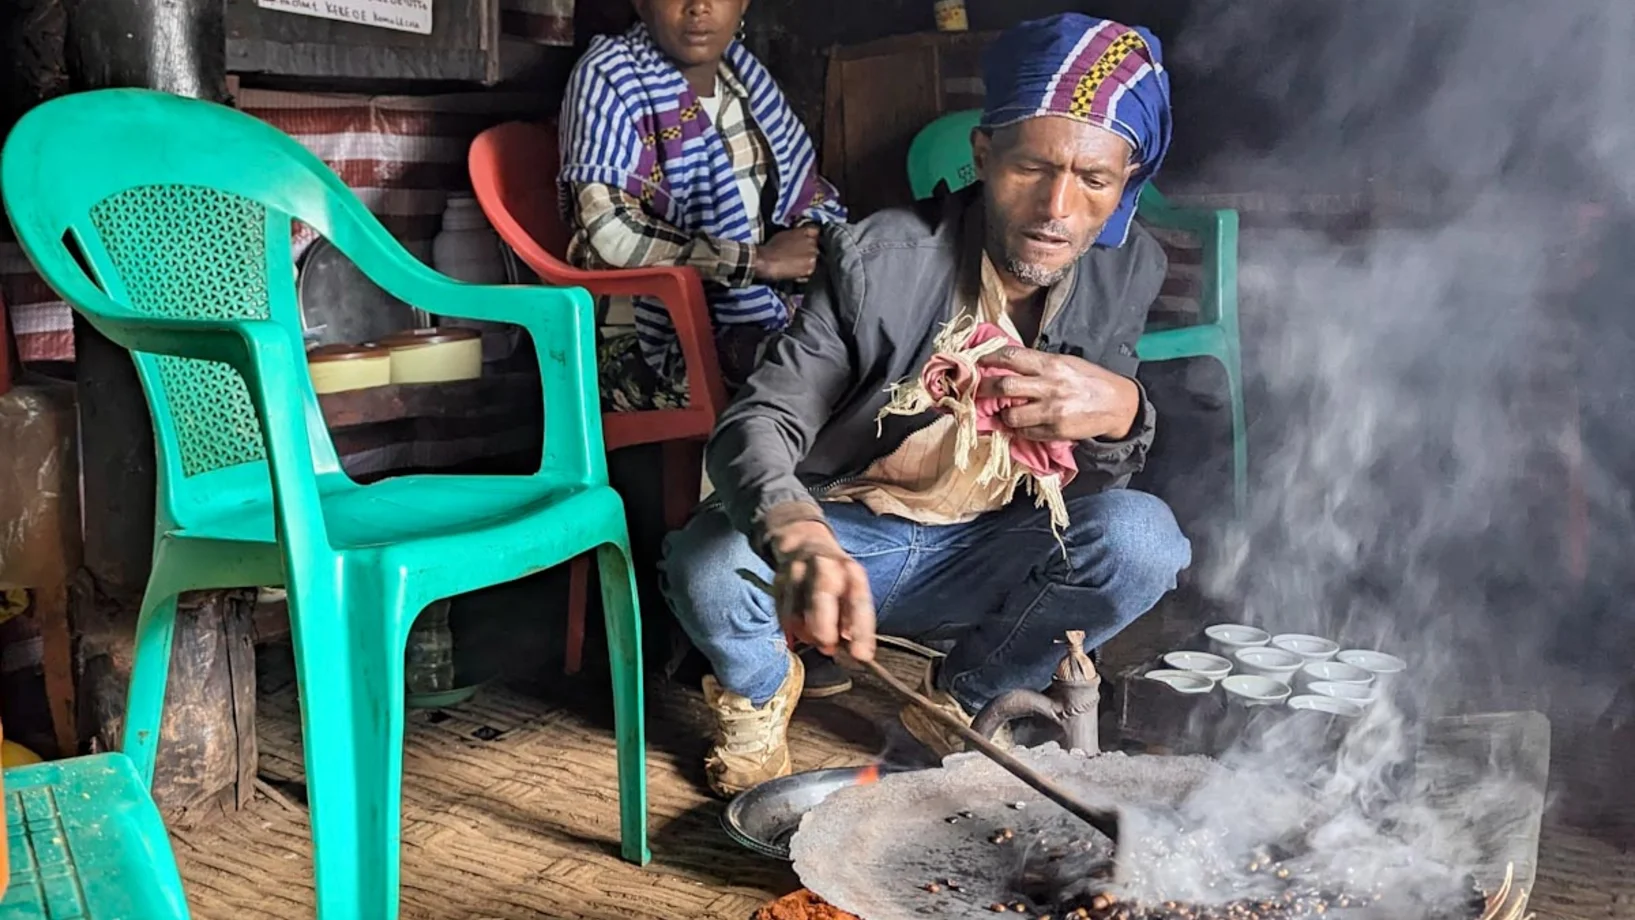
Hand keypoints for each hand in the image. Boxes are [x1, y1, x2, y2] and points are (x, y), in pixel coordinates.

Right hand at [754, 226, 819, 281]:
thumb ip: (797, 233)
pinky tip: (796, 269)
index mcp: (805, 232)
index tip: (810, 238)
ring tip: (796, 262)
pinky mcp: (810, 268)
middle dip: (810, 248)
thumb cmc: (771, 248)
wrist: (767, 261)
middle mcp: (811, 243)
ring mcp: (812, 256)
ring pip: (815, 257)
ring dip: (808, 259)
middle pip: (816, 245)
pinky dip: (806, 269)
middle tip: (799, 253)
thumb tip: (800, 236)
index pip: (816, 231)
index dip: (812, 235)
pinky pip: (812, 268)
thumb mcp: (785, 234)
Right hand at [766, 520, 876, 661]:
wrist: (805, 542)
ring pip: (797, 608)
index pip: (858, 600)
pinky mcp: (778, 580)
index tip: (862, 656)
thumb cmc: (835, 577)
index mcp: (850, 570)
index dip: (861, 630)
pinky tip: (798, 631)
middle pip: (822, 594)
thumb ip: (853, 618)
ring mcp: (797, 571)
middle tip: (828, 647)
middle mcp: (824, 566)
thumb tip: (853, 650)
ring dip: (806, 631)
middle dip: (824, 627)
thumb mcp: (852, 589)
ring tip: (814, 638)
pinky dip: (791, 627)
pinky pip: (782, 611)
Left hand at [975, 347, 1140, 441]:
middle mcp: (1049, 385)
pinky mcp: (1055, 430)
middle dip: (983, 389)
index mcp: (1050, 364)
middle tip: (976, 391)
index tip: (976, 363)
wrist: (1117, 404)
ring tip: (1002, 414)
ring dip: (1001, 416)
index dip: (989, 359)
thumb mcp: (1066, 363)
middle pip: (1003, 386)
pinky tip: (1020, 426)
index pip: (1011, 357)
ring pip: (1011, 415)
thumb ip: (1038, 365)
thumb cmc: (1089, 380)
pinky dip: (1018, 430)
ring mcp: (1051, 410)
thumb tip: (1008, 365)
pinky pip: (1026, 432)